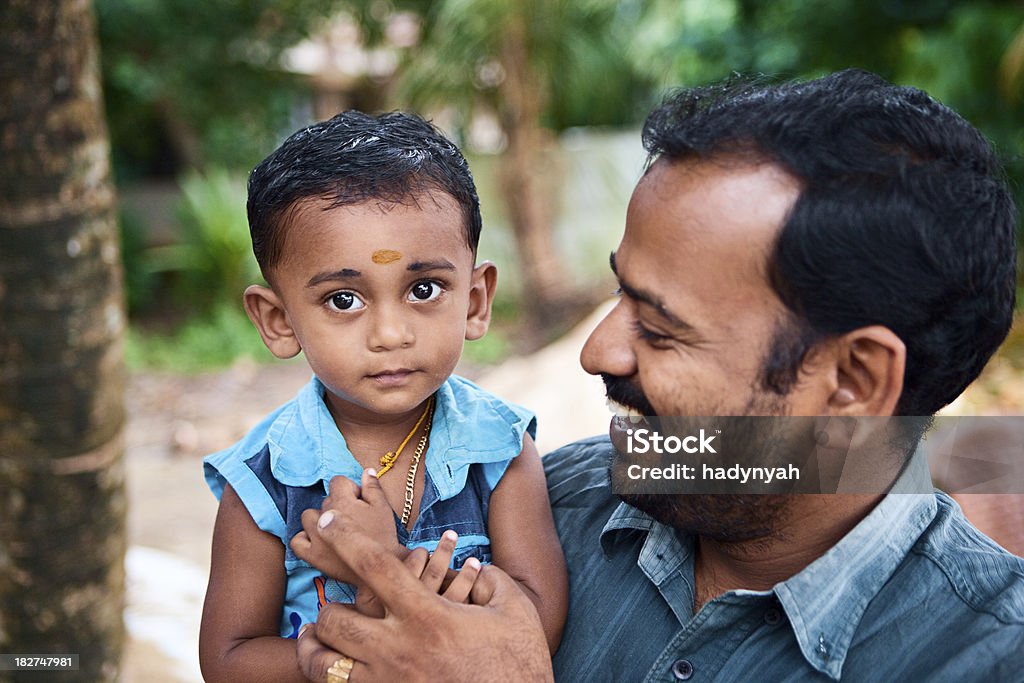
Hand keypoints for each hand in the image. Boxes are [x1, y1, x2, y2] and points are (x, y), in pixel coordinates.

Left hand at [291, 469, 402, 582]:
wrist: (382, 569)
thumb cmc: (384, 536)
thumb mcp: (383, 507)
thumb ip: (372, 487)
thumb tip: (367, 471)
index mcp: (342, 501)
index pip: (337, 481)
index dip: (350, 489)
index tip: (360, 502)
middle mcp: (324, 516)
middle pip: (325, 500)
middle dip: (338, 505)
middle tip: (353, 519)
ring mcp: (315, 537)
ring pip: (308, 516)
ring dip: (319, 519)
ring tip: (336, 529)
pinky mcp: (312, 555)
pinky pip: (297, 541)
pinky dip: (304, 538)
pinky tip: (317, 540)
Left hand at [296, 516, 552, 682]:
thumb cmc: (520, 665)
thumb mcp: (514, 610)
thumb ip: (491, 579)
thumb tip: (476, 568)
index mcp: (427, 616)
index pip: (373, 566)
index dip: (346, 538)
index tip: (330, 522)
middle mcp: (399, 650)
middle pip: (334, 621)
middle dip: (327, 611)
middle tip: (332, 608)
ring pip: (325, 666)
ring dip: (316, 649)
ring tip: (318, 638)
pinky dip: (334, 677)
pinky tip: (342, 668)